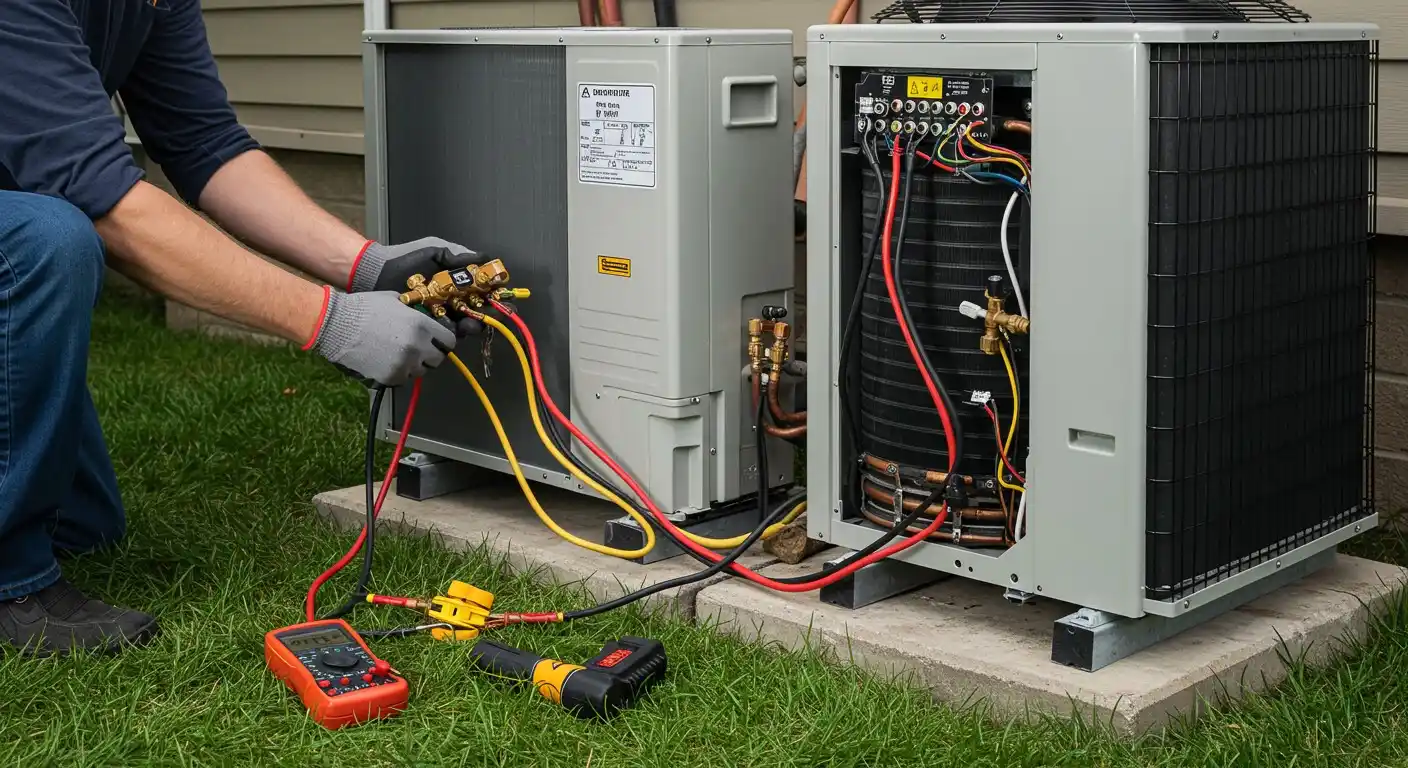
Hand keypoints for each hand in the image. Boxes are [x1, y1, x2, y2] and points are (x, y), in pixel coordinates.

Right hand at [306, 290, 456, 386]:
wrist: (337, 325)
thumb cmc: (364, 307)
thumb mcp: (394, 300)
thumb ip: (413, 311)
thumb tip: (423, 315)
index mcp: (422, 325)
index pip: (449, 342)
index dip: (443, 342)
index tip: (437, 342)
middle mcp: (418, 346)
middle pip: (438, 360)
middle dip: (430, 355)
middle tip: (417, 349)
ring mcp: (405, 364)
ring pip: (420, 371)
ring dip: (414, 365)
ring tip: (398, 355)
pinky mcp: (390, 377)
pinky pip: (403, 379)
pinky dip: (398, 373)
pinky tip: (386, 362)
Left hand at [349, 237, 484, 336]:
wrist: (377, 273)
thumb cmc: (406, 259)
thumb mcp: (434, 251)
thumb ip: (459, 256)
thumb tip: (486, 259)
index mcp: (460, 281)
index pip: (486, 291)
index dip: (497, 296)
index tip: (502, 298)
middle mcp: (455, 300)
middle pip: (481, 311)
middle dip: (489, 314)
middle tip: (491, 315)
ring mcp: (443, 315)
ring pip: (466, 325)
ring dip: (473, 325)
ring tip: (470, 323)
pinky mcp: (429, 327)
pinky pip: (446, 332)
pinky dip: (453, 331)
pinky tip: (454, 327)